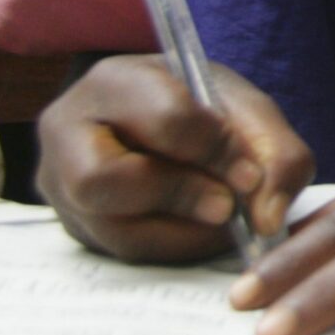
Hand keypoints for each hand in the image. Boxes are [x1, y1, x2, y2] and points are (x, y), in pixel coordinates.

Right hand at [36, 54, 311, 262]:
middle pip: (102, 180)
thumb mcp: (244, 109)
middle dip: (178, 196)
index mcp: (114, 81)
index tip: (250, 174)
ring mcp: (60, 186)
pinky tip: (200, 231)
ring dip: (181, 233)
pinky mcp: (74, 227)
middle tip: (227, 207)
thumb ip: (275, 152)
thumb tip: (268, 219)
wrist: (158, 122)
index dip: (213, 150)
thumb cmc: (200, 109)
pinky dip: (172, 248)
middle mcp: (68, 132)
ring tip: (222, 220)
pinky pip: (120, 253)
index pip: (161, 118)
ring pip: (111, 229)